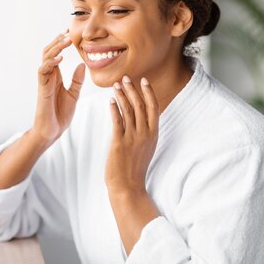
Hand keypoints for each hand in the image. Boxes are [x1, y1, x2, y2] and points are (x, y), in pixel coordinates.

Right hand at [31, 31, 85, 145]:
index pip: (55, 54)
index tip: (70, 33)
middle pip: (48, 52)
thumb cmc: (60, 114)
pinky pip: (43, 71)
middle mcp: (48, 76)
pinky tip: (60, 58)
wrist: (51, 131)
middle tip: (67, 31)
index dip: (61, 43)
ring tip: (66, 40)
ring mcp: (44, 82)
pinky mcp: (42, 89)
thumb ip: (77, 80)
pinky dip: (50, 63)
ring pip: (45, 58)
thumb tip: (82, 65)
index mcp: (55, 76)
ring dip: (55, 48)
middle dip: (57, 41)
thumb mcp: (73, 94)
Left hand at [105, 76, 159, 194]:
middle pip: (140, 105)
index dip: (148, 93)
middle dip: (133, 89)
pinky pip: (117, 121)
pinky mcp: (119, 142)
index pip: (153, 107)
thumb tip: (140, 118)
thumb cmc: (134, 168)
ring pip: (128, 110)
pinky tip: (110, 101)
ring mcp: (133, 138)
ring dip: (122, 95)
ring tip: (116, 85)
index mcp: (153, 134)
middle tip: (126, 77)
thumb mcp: (145, 148)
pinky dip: (114, 109)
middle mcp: (145, 134)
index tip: (144, 81)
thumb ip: (144, 132)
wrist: (128, 186)